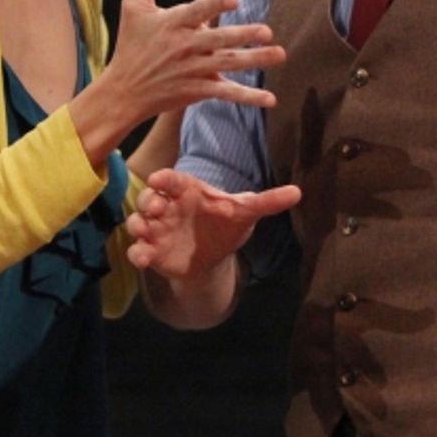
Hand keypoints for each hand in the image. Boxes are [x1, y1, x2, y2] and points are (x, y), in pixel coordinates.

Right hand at [103, 0, 286, 120]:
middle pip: (218, 40)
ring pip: (228, 64)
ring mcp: (193, 70)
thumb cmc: (130, 44)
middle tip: (267, 31)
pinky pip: (226, 93)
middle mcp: (184, 47)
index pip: (196, 12)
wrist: (123, 91)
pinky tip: (270, 99)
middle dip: (242, 35)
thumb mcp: (133, 6)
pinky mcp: (198, 90)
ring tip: (280, 54)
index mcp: (172, 23)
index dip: (214, 6)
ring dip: (255, 60)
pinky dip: (248, 97)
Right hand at [125, 168, 300, 279]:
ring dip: (138, 225)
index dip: (164, 178)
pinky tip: (143, 259)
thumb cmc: (226, 224)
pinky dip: (137, 253)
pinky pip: (138, 250)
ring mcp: (157, 229)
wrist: (214, 255)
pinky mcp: (152, 251)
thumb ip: (267, 202)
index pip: (172, 179)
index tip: (158, 179)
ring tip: (144, 232)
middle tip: (154, 206)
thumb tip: (299, 192)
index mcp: (188, 190)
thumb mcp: (246, 212)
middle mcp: (168, 206)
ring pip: (138, 222)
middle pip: (149, 197)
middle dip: (147, 200)